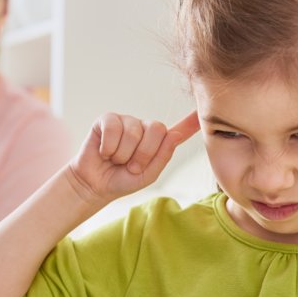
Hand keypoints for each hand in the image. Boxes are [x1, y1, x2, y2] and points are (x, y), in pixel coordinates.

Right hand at [67, 111, 199, 203]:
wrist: (95, 185)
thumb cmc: (122, 180)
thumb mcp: (147, 175)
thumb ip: (163, 156)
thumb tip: (174, 135)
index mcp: (158, 143)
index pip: (178, 130)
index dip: (191, 122)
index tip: (202, 112)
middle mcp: (144, 128)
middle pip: (156, 129)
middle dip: (143, 153)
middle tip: (130, 166)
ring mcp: (126, 121)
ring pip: (133, 131)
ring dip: (123, 154)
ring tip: (116, 160)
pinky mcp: (107, 120)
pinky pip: (114, 128)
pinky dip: (108, 146)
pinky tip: (104, 152)